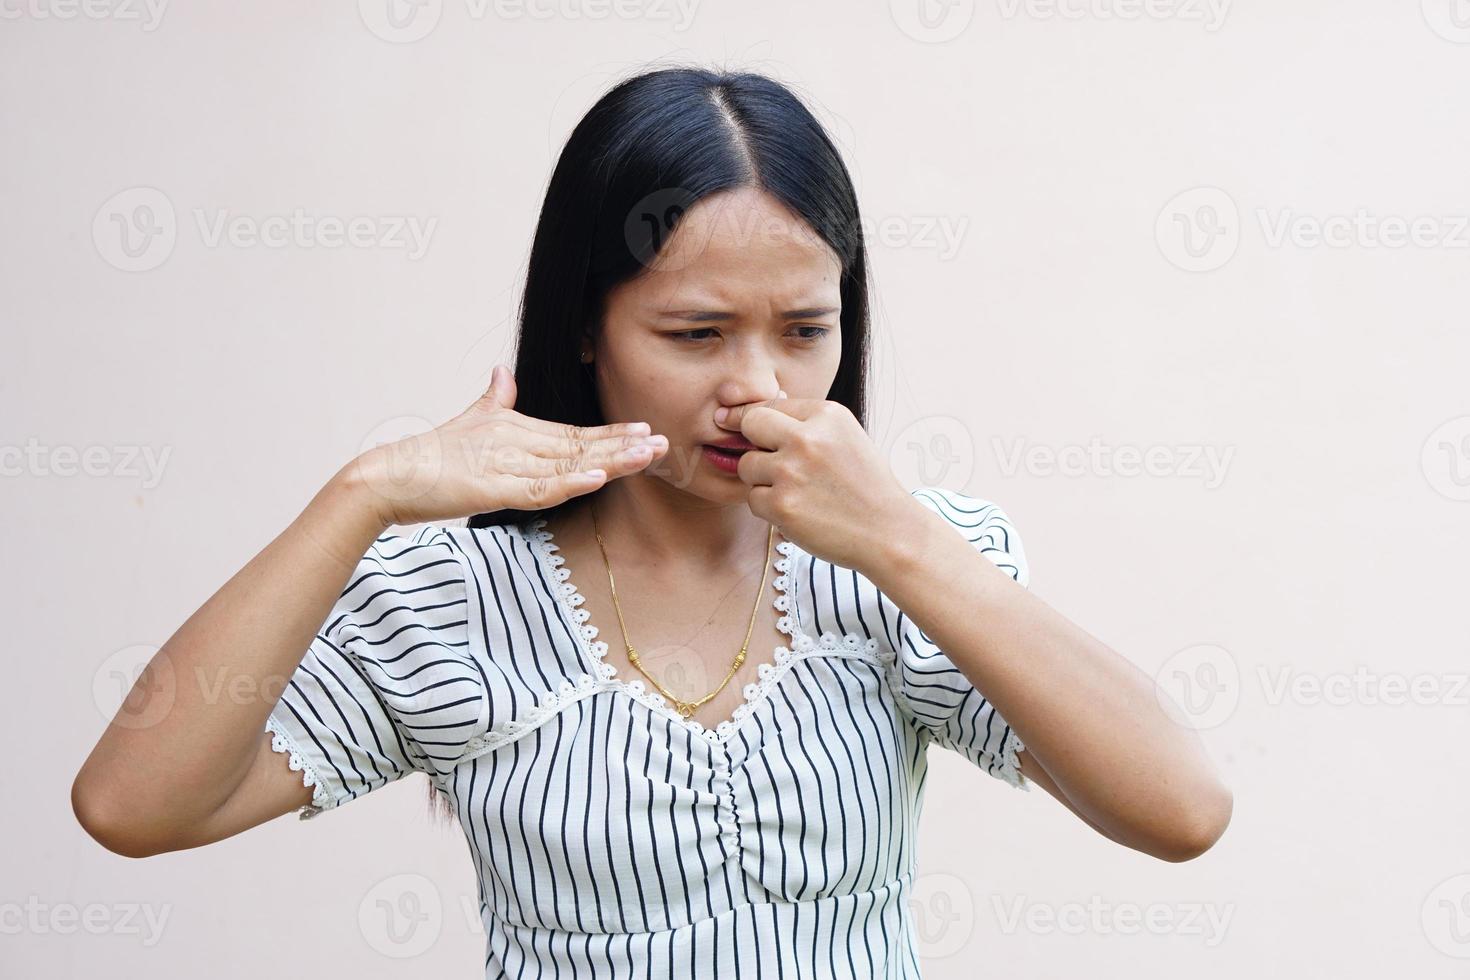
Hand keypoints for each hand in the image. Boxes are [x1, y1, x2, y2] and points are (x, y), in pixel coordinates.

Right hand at [345, 365, 668, 527]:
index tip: (644, 433)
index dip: (610, 434)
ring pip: (568, 463)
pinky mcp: (493, 487)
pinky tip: (598, 477)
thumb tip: (501, 371)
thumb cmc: (428, 455)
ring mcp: (506, 463)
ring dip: (609, 460)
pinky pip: (540, 486)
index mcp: (515, 429)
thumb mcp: (467, 421)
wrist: (388, 475)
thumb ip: (492, 398)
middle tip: (663, 441)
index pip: (574, 434)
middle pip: (579, 444)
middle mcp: (516, 441)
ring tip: (646, 455)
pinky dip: (570, 482)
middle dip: (623, 444)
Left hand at [717, 394, 914, 573]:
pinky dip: (769, 509)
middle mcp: (807, 437)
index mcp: (827, 414)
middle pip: (751, 425)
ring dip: (763, 481)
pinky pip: (753, 499)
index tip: (749, 431)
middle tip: (774, 463)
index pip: (770, 405)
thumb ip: (806, 423)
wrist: (889, 532)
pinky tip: (799, 511)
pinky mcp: (782, 505)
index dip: (758, 421)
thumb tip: (750, 414)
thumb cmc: (865, 486)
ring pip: (748, 465)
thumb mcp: (846, 437)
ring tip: (797, 492)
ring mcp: (792, 471)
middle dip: (754, 442)